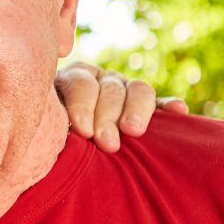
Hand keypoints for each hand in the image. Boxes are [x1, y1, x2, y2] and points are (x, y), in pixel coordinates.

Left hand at [54, 62, 186, 152]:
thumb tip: (53, 130)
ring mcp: (125, 90)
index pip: (81, 84)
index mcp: (72, 79)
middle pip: (110, 89)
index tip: (83, 131)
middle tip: (107, 143)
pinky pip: (160, 103)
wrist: (53, 144)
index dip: (83, 106)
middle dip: (108, 117)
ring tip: (134, 131)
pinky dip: (169, 106)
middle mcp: (100, 79)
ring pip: (138, 90)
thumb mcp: (44, 123)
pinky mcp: (145, 106)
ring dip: (137, 111)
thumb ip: (49, 122)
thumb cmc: (47, 136)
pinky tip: (178, 111)